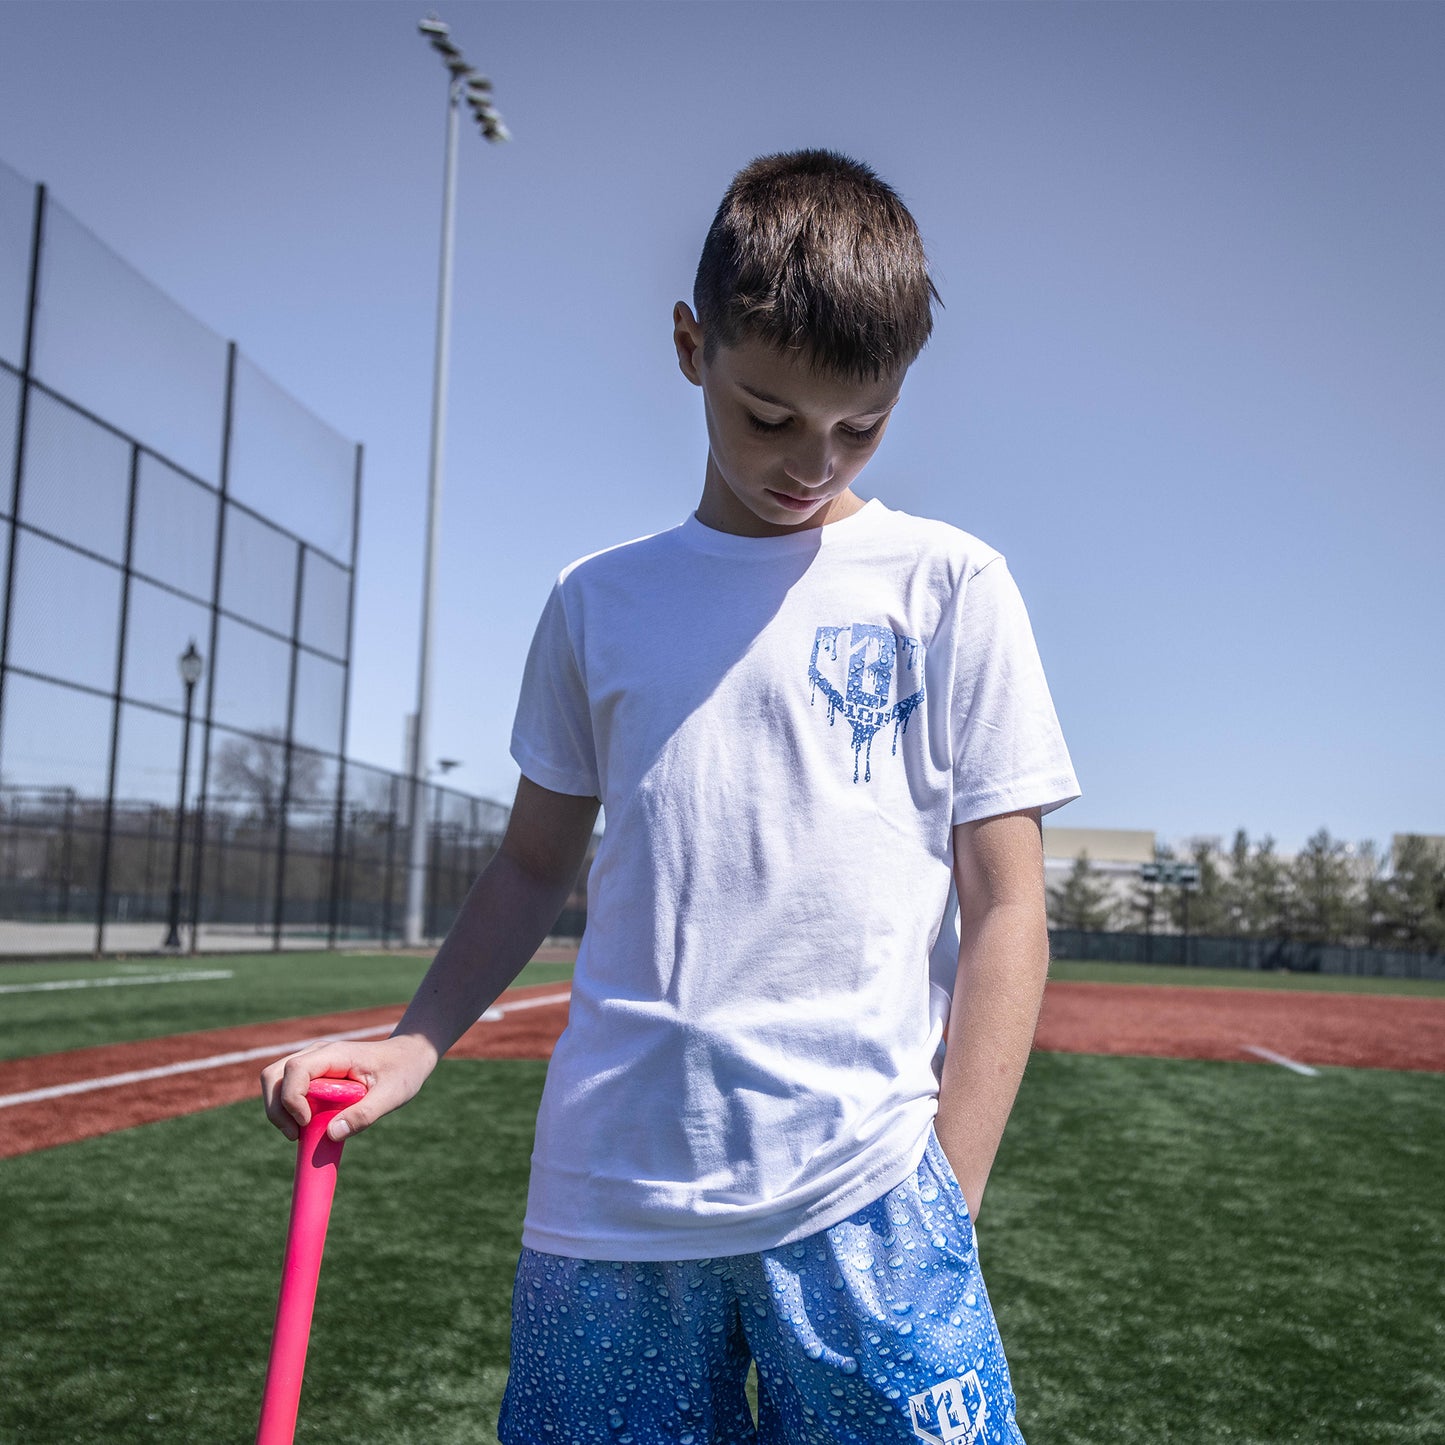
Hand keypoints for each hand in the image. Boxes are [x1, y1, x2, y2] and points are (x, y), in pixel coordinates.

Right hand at [259, 1034, 438, 1142]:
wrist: (408, 1057)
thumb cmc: (403, 1072)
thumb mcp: (392, 1095)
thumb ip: (365, 1114)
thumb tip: (332, 1134)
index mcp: (335, 1054)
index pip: (295, 1069)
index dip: (292, 1098)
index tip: (306, 1123)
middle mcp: (318, 1055)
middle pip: (274, 1075)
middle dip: (275, 1108)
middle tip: (295, 1136)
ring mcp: (313, 1064)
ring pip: (275, 1082)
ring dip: (278, 1110)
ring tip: (299, 1134)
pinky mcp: (313, 1076)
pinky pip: (287, 1090)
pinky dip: (287, 1110)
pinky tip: (308, 1127)